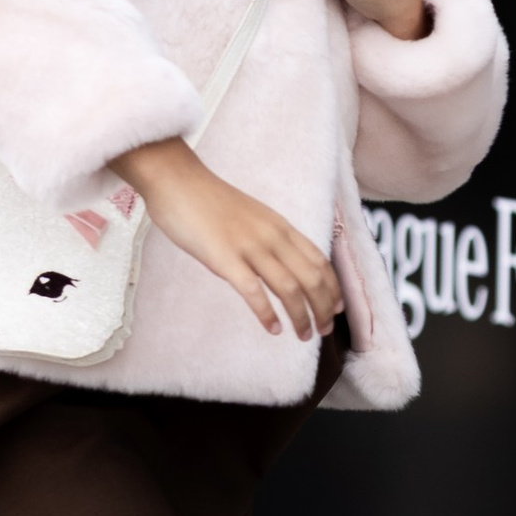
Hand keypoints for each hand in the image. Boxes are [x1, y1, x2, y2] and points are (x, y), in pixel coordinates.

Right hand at [112, 138, 339, 338]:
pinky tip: (274, 329)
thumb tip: (281, 264)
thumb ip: (268, 237)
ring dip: (301, 316)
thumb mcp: (252, 216)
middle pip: (311, 277)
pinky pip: (253, 291)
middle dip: (323, 307)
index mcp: (279, 225)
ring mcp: (249, 246)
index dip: (332, 286)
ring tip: (305, 335)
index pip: (318, 259)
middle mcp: (271, 236)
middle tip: (325, 330)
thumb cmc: (210, 201)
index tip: (337, 307)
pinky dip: (267, 313)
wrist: (178, 181)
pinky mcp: (224, 258)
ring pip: (289, 287)